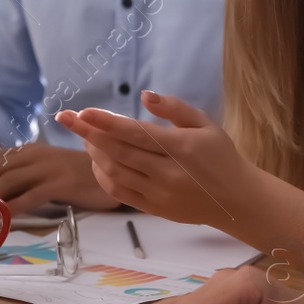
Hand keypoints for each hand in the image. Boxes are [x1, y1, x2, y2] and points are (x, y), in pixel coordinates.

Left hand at [0, 144, 118, 213]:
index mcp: (30, 150)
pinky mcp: (62, 183)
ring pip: (9, 180)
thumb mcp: (48, 171)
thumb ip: (25, 178)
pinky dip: (12, 207)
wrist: (116, 171)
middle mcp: (36, 154)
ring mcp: (49, 167)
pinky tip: (1, 218)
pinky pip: (31, 195)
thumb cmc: (80, 177)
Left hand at [55, 91, 256, 229]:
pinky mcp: (153, 208)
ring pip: (114, 172)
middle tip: (66, 118)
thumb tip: (144, 95)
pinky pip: (119, 191)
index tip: (82, 112)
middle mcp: (167, 172)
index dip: (106, 123)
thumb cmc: (221, 156)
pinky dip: (102, 174)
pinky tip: (97, 160)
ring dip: (94, 153)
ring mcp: (159, 193)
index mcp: (182, 147)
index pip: (136, 133)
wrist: (237, 201)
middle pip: (118, 152)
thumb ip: (175, 108)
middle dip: (87, 133)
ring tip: (84, 135)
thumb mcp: (205, 123)